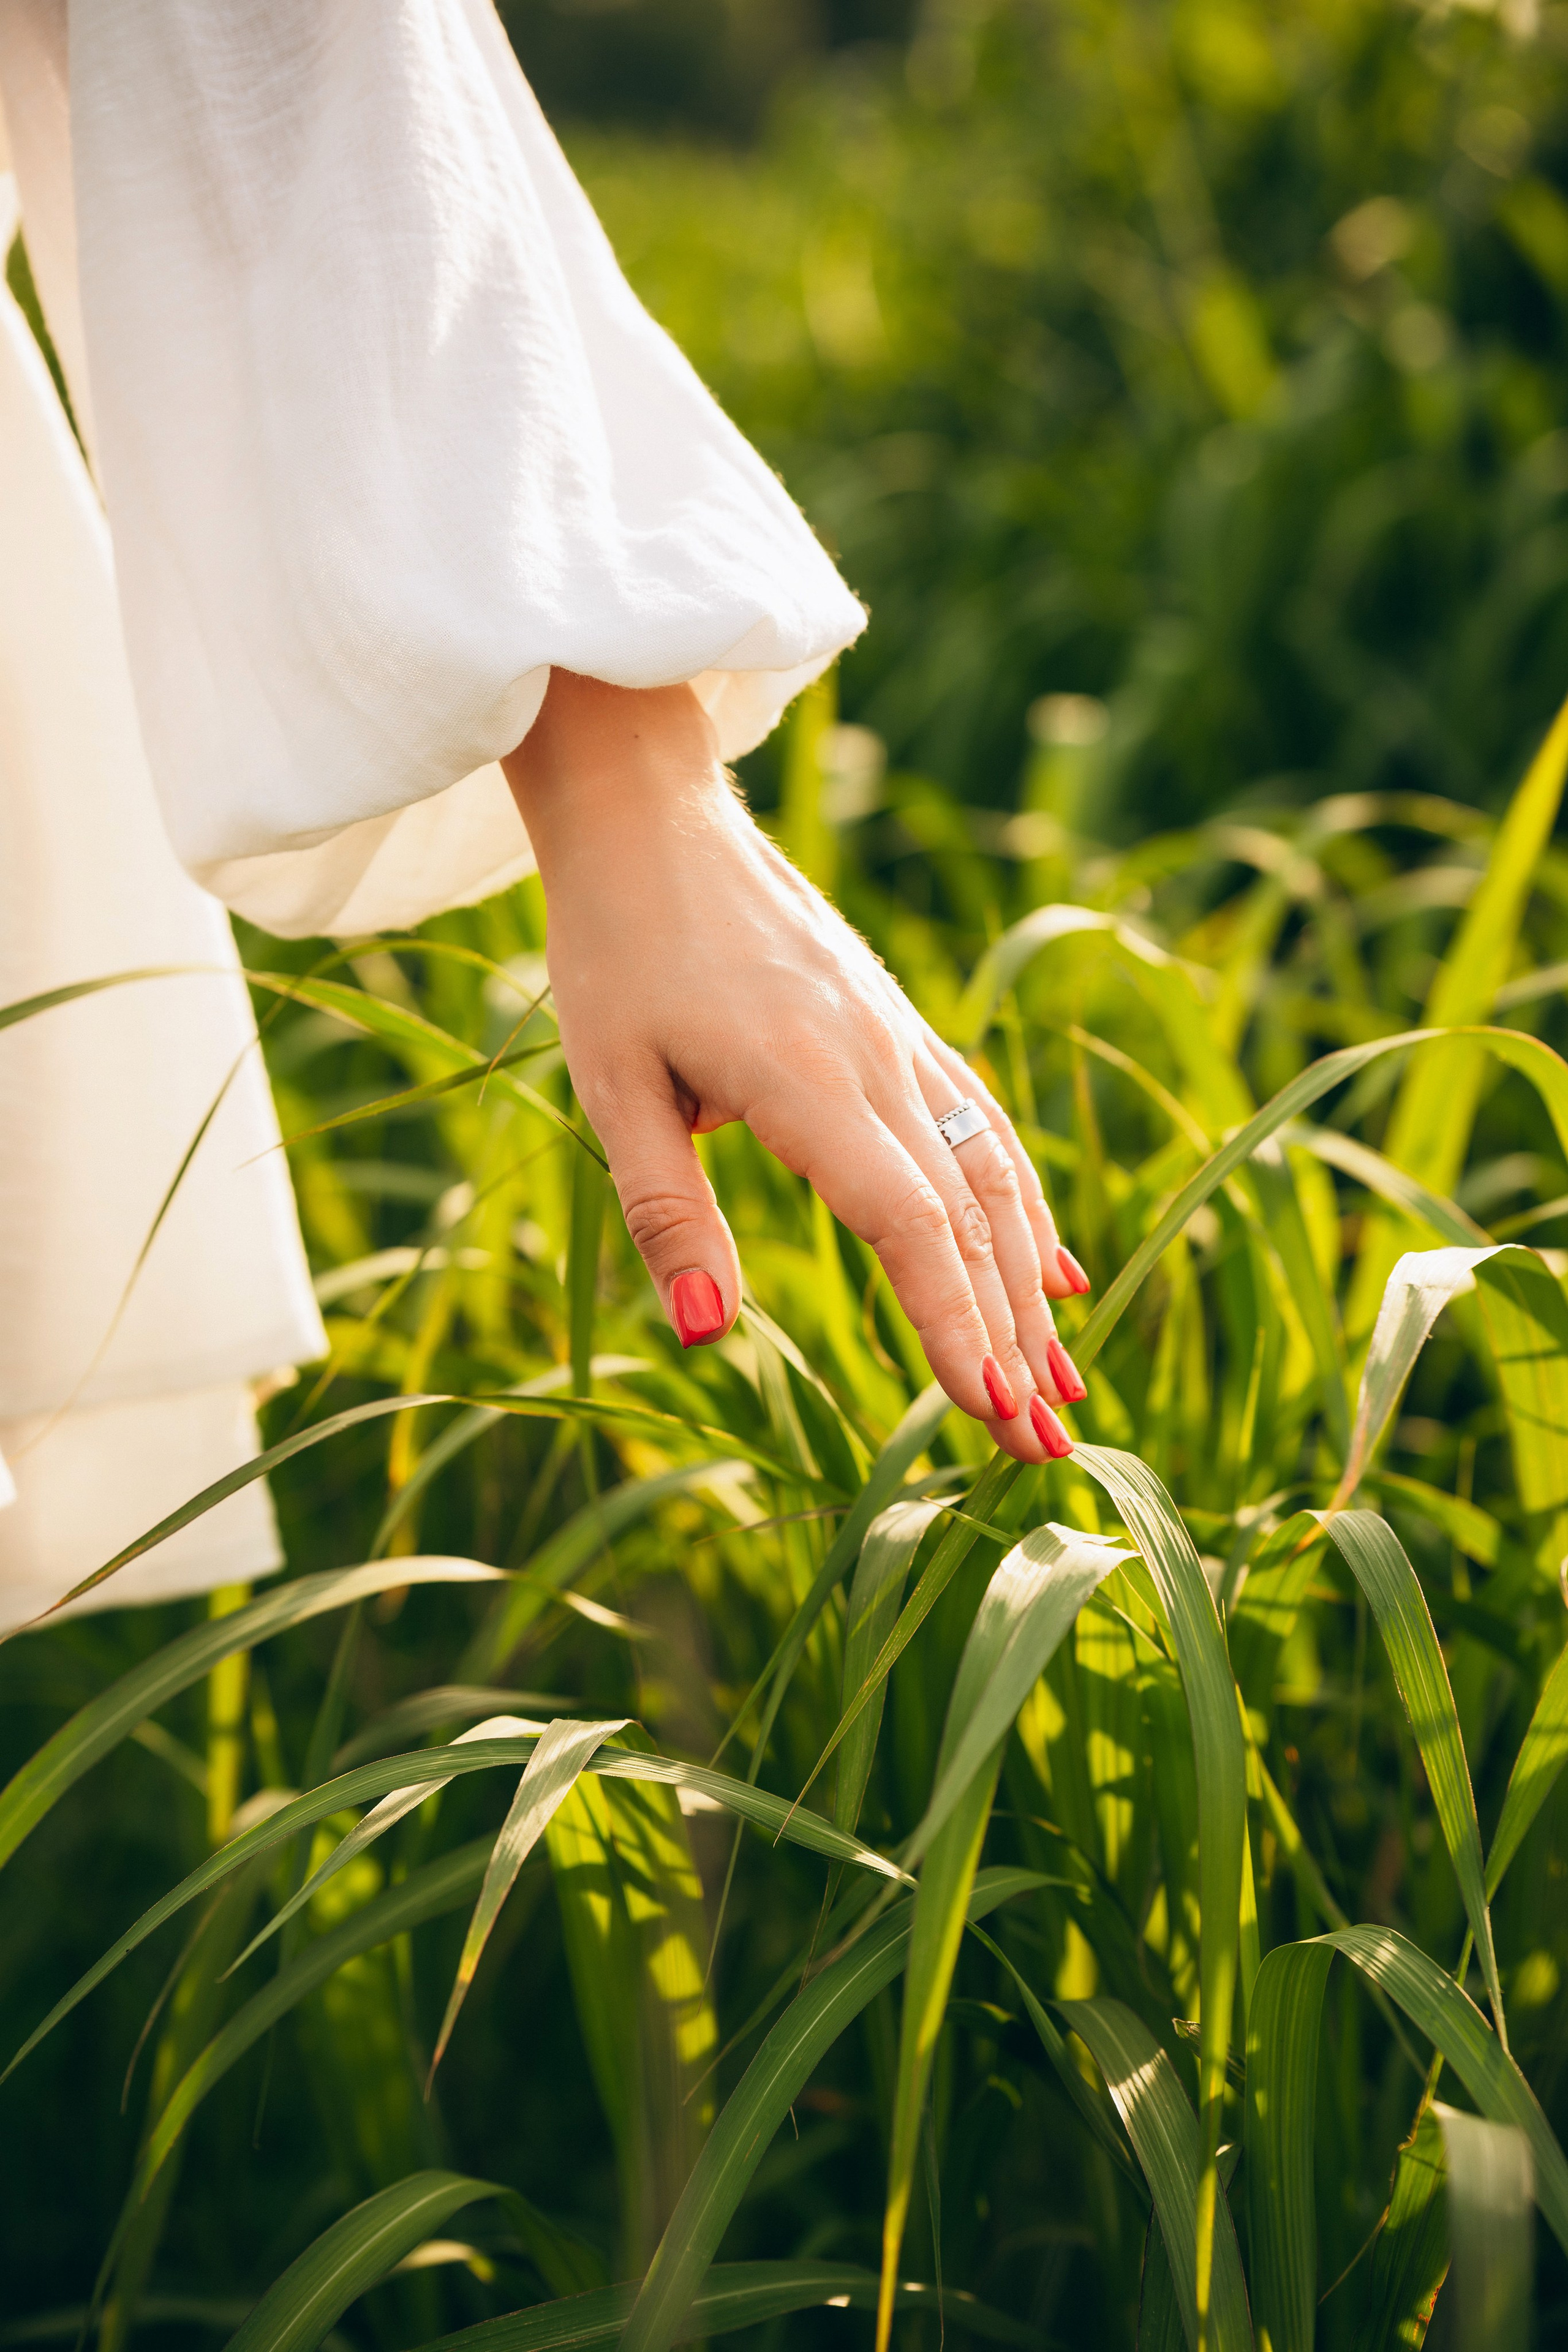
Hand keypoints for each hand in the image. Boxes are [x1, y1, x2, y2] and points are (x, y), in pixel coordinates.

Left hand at [503, 672, 1090, 1464]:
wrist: (655, 821)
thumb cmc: (617, 954)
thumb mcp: (612, 1086)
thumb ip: (665, 1211)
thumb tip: (706, 1331)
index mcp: (804, 1079)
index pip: (909, 1225)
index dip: (954, 1324)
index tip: (992, 1415)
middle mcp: (877, 1060)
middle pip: (969, 1219)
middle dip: (1010, 1340)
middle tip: (1045, 1449)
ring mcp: (900, 1039)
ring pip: (991, 1176)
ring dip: (1030, 1286)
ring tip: (1063, 1381)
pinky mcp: (900, 1027)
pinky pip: (980, 1125)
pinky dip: (1023, 1206)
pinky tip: (1052, 1269)